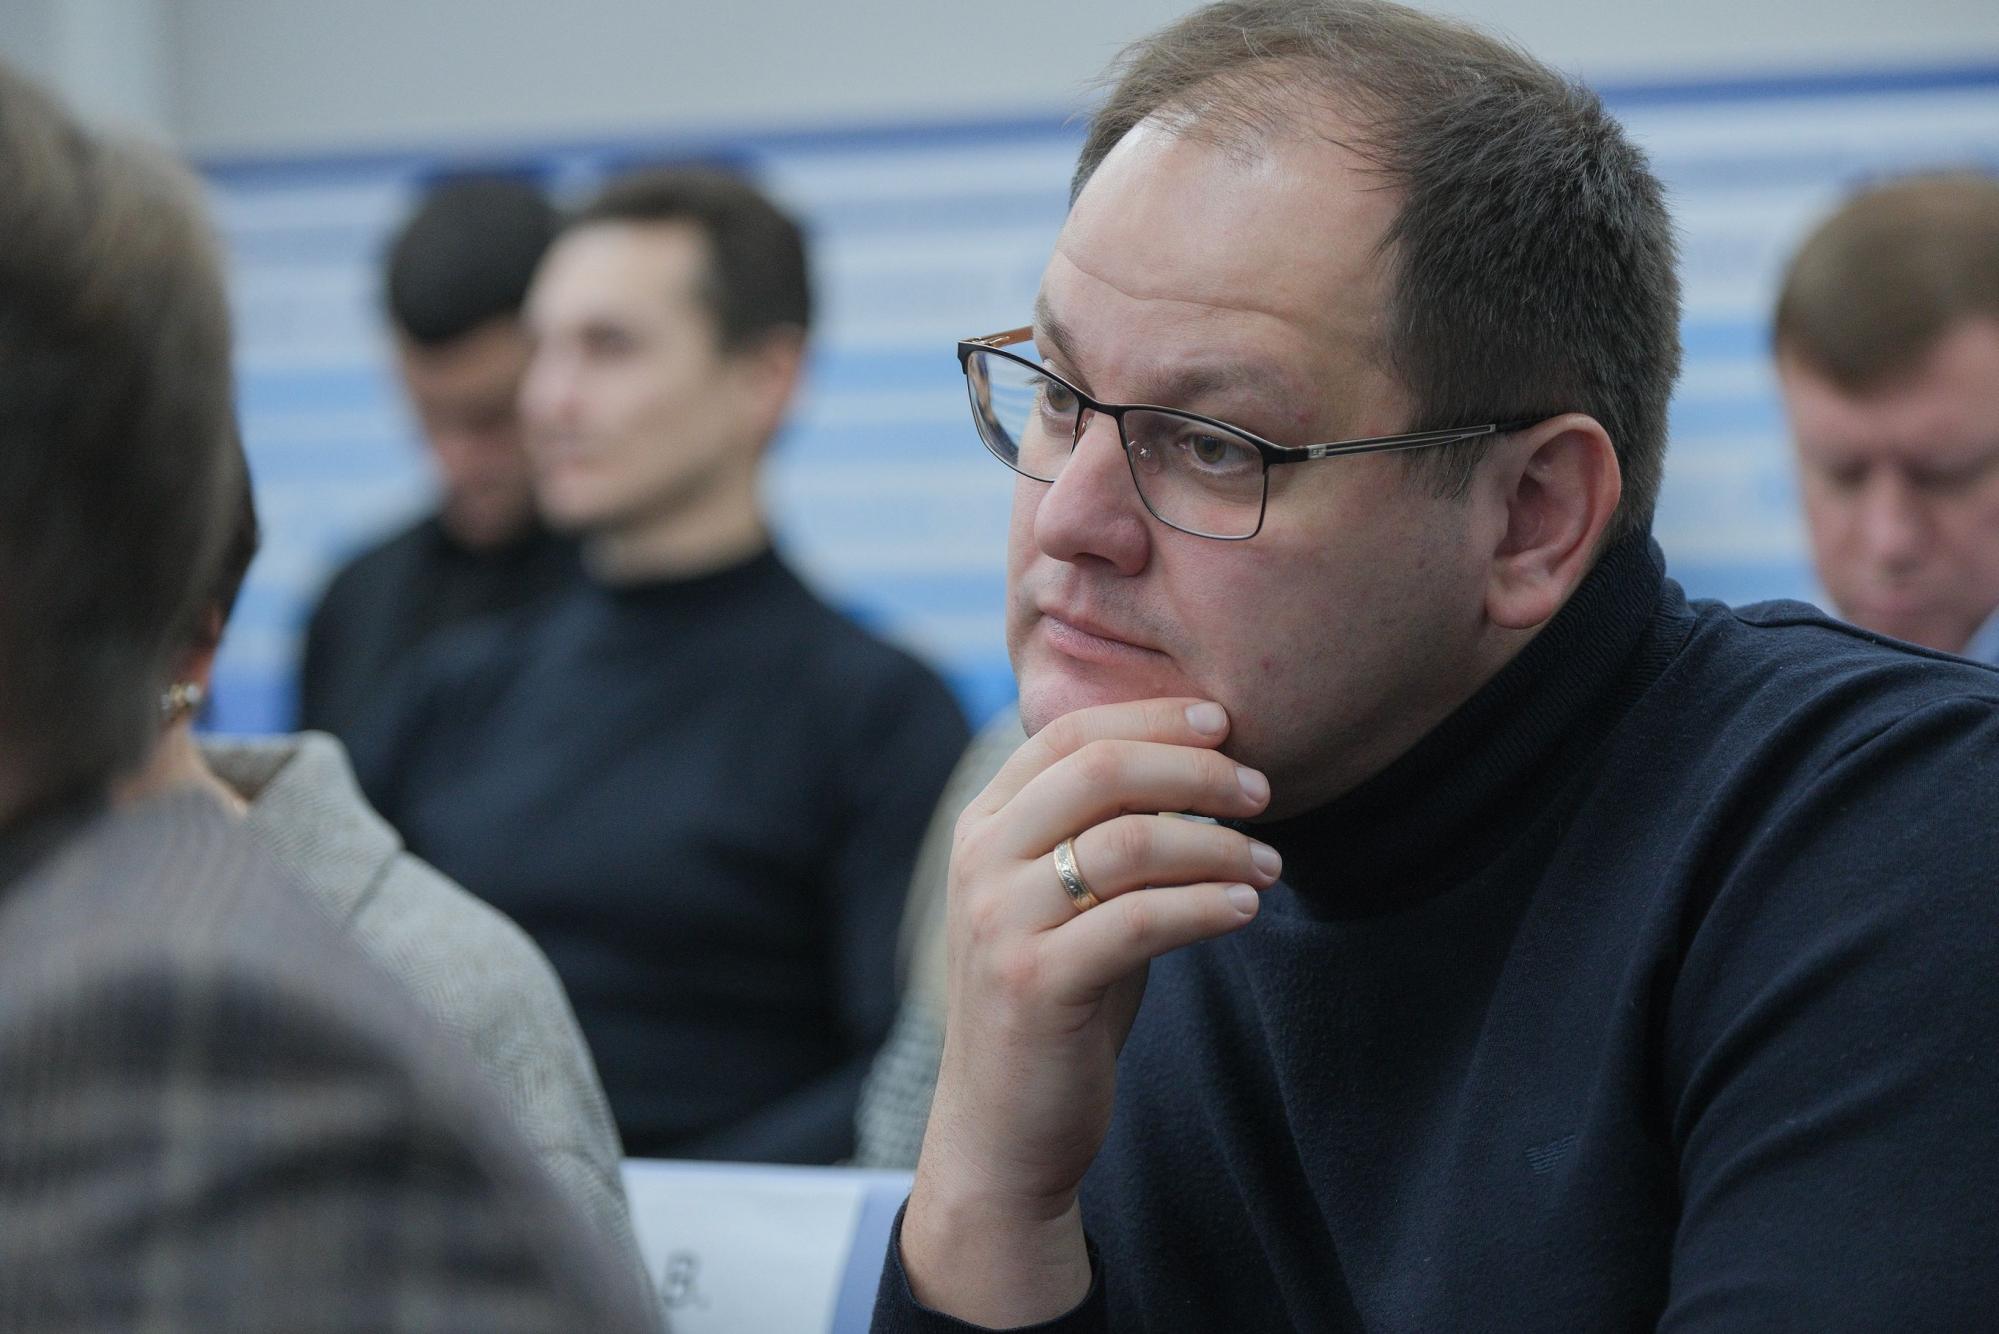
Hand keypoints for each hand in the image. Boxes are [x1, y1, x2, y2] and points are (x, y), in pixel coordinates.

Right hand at [900, 698, 1280, 1324]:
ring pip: (1128, 841)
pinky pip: (1138, 920)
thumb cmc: (1056, 1001)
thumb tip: (1204, 767)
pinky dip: (1204, 906)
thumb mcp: (1067, 899)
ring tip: (1268, 865)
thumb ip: (1105, 833)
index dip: (1152, 715)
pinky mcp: (1034, 984)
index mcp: (982, 826)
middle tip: (1262, 790)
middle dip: (1196, 769)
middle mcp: (979, 860)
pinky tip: (1246, 908)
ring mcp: (999, 921)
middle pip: (1100, 769)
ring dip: (1217, 844)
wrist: (1003, 1126)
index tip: (1224, 723)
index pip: (1069, 732)